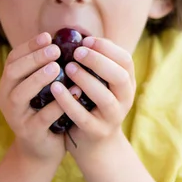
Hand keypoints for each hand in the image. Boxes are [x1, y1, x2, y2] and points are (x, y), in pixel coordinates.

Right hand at [0, 32, 75, 162]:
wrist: (41, 152)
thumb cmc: (44, 114)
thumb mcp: (41, 92)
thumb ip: (45, 71)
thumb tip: (64, 43)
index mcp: (8, 85)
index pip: (13, 59)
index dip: (29, 46)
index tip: (48, 36)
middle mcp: (6, 99)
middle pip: (13, 73)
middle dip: (33, 59)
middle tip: (55, 50)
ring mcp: (16, 117)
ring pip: (21, 95)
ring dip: (38, 79)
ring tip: (57, 68)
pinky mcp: (30, 133)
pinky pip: (42, 117)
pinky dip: (58, 104)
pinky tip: (74, 92)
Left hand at [49, 37, 135, 152]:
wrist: (95, 145)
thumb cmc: (93, 106)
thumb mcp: (100, 84)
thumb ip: (94, 65)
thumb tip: (75, 36)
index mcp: (127, 84)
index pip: (125, 60)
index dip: (107, 48)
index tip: (86, 40)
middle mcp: (125, 100)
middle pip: (119, 76)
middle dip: (98, 61)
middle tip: (77, 51)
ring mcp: (112, 118)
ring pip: (104, 98)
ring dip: (86, 80)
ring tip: (67, 68)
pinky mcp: (97, 132)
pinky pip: (83, 116)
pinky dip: (69, 102)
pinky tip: (55, 88)